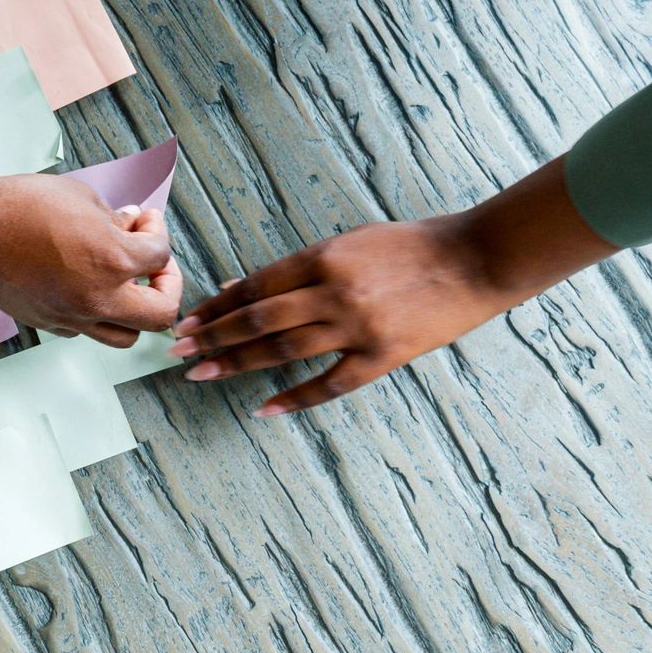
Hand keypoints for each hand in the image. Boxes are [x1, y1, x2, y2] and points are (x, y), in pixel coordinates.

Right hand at [0, 177, 181, 344]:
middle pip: (160, 315)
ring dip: (134, 312)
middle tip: (155, 267)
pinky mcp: (47, 323)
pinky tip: (84, 287)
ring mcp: (71, 316)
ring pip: (125, 337)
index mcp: (112, 259)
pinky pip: (86, 330)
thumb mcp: (79, 197)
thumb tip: (129, 225)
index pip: (159, 254)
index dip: (156, 231)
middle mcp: (98, 296)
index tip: (144, 221)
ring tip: (125, 287)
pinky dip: (95, 313)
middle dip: (167, 287)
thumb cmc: (19, 205)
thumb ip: (112, 217)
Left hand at [173, 159, 616, 414]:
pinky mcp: (385, 355)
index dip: (216, 305)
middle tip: (176, 351)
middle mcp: (334, 292)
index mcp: (322, 257)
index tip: (187, 320)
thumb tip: (240, 288)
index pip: (254, 286)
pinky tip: (264, 410)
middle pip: (258, 319)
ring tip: (201, 374)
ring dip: (237, 364)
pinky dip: (295, 399)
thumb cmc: (407, 245)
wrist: (475, 258)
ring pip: (284, 350)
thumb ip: (296, 268)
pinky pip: (331, 384)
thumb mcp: (346, 242)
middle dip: (213, 336)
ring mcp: (359, 326)